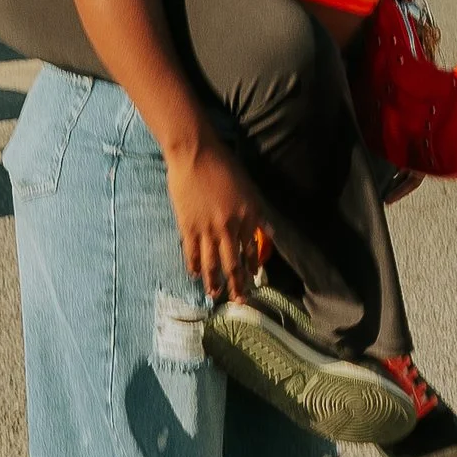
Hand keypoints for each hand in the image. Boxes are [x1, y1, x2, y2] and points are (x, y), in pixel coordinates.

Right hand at [164, 137, 273, 303]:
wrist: (196, 154)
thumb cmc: (225, 166)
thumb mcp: (250, 188)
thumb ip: (258, 213)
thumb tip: (269, 232)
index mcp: (247, 217)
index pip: (251, 249)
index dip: (252, 267)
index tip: (253, 280)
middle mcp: (229, 228)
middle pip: (233, 262)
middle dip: (236, 285)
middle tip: (239, 302)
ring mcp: (207, 229)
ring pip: (211, 263)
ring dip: (214, 282)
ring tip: (215, 295)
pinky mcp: (187, 226)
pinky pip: (191, 252)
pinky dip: (193, 265)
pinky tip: (194, 275)